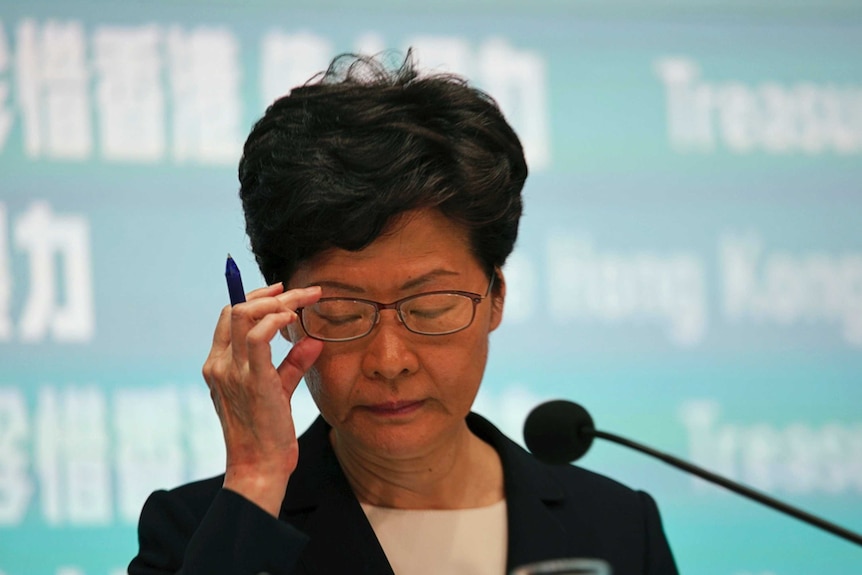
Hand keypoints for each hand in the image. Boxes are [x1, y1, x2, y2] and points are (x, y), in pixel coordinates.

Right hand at [202, 283, 323, 515]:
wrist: (259, 468)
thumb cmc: (267, 434)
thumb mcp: (278, 391)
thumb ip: (293, 365)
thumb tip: (314, 340)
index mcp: (218, 365)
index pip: (229, 317)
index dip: (255, 297)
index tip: (282, 291)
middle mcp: (219, 365)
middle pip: (235, 308)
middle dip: (269, 294)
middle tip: (300, 292)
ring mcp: (231, 372)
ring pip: (244, 314)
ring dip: (276, 302)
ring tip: (301, 302)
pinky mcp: (252, 381)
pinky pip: (259, 337)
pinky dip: (276, 320)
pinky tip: (294, 320)